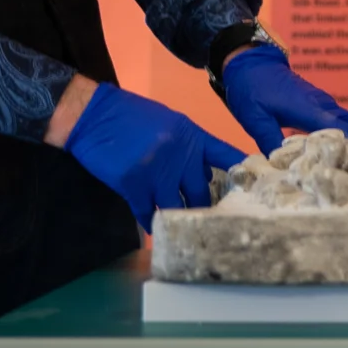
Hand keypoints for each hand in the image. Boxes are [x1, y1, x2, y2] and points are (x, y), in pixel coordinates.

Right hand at [61, 82, 246, 231]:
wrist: (93, 115)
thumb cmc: (131, 117)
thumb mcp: (169, 123)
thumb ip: (190, 149)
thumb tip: (206, 177)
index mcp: (191, 136)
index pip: (226, 156)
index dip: (241, 174)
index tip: (254, 191)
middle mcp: (179, 154)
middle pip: (201, 192)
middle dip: (204, 209)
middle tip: (209, 225)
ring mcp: (156, 171)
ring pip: (175, 207)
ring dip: (177, 219)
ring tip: (181, 232)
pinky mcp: (133, 185)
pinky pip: (147, 213)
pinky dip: (149, 222)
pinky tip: (152, 228)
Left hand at [218, 47, 347, 153]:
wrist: (250, 61)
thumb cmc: (251, 88)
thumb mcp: (255, 117)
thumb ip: (270, 140)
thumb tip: (284, 166)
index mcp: (309, 108)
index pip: (339, 130)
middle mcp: (323, 105)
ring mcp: (324, 103)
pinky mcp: (320, 105)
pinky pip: (345, 119)